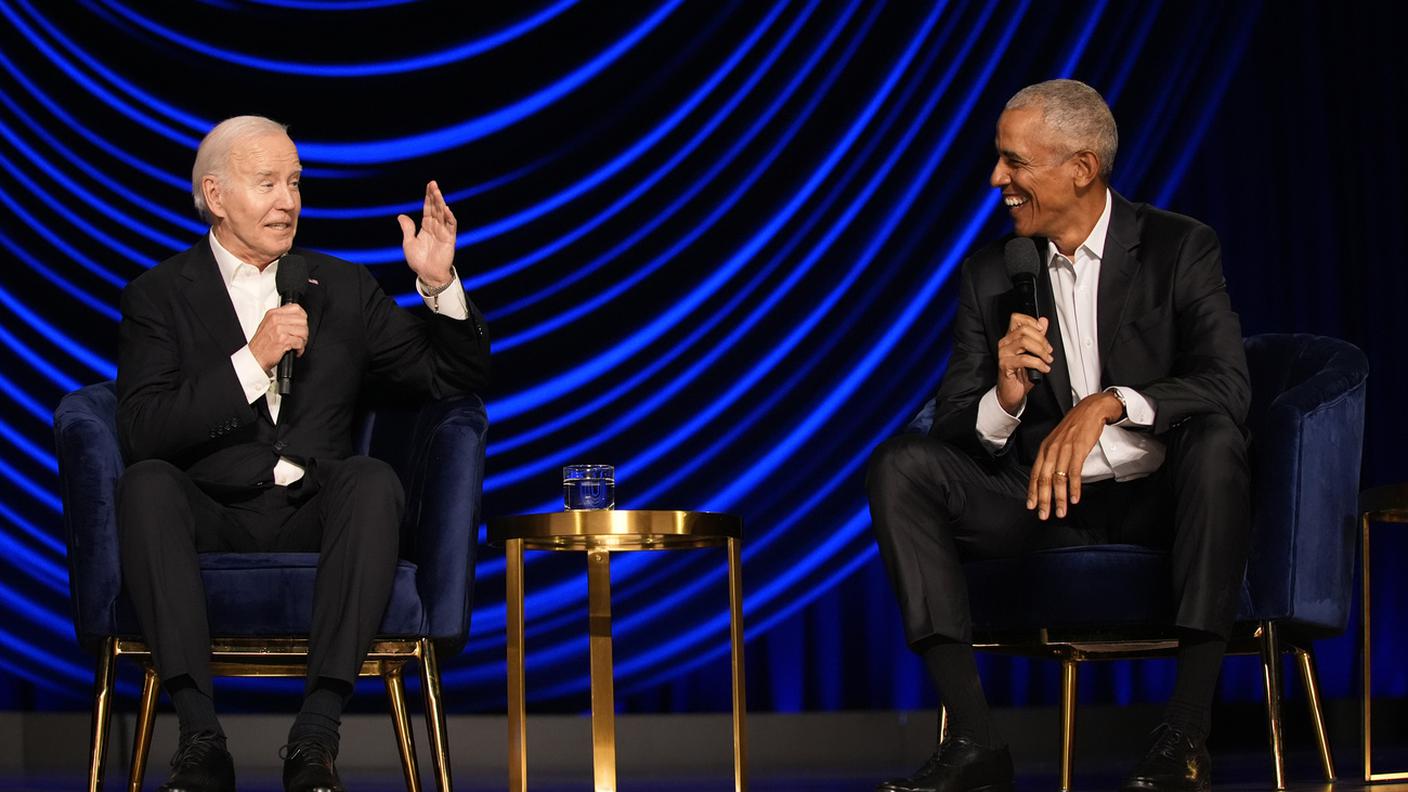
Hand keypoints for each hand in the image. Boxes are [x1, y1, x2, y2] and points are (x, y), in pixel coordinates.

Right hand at [248, 304, 308, 370]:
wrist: (255, 357)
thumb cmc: (261, 343)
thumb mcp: (268, 324)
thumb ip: (281, 318)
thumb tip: (297, 317)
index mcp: (273, 314)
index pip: (296, 308)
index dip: (302, 317)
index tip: (302, 324)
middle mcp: (275, 320)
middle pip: (302, 320)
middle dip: (304, 330)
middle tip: (301, 337)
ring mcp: (279, 329)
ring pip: (303, 331)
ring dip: (304, 340)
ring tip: (298, 344)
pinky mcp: (283, 340)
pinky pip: (300, 342)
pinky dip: (300, 349)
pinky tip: (296, 350)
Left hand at [397, 180, 456, 287]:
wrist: (427, 274)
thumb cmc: (418, 261)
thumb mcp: (408, 242)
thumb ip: (407, 229)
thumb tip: (401, 215)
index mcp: (426, 227)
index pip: (428, 208)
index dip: (428, 197)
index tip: (429, 186)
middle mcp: (436, 227)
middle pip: (436, 208)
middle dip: (435, 196)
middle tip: (433, 184)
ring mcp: (443, 232)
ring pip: (443, 214)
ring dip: (441, 202)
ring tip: (437, 192)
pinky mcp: (450, 239)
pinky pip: (451, 226)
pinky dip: (449, 217)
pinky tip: (446, 208)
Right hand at [996, 313, 1051, 413]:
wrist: (1011, 392)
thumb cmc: (1020, 374)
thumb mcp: (1033, 353)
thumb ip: (1038, 336)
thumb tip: (1043, 321)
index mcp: (1011, 338)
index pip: (1017, 319)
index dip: (1031, 321)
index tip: (1042, 330)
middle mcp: (1005, 343)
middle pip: (1024, 329)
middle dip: (1041, 339)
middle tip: (1048, 350)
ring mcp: (1004, 353)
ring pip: (1024, 342)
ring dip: (1041, 351)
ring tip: (1047, 359)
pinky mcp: (1005, 365)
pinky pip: (1024, 359)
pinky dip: (1038, 363)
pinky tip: (1043, 368)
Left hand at [1026, 391, 1123, 519]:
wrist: (1090, 410)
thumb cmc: (1074, 427)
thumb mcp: (1057, 441)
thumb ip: (1052, 457)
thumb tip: (1048, 476)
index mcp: (1045, 449)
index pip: (1035, 474)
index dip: (1033, 491)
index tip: (1031, 506)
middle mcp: (1052, 450)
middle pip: (1044, 479)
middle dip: (1043, 500)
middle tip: (1044, 515)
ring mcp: (1064, 450)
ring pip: (1058, 479)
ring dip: (1060, 498)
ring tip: (1061, 511)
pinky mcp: (1078, 450)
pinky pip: (1074, 472)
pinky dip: (1074, 487)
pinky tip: (1075, 498)